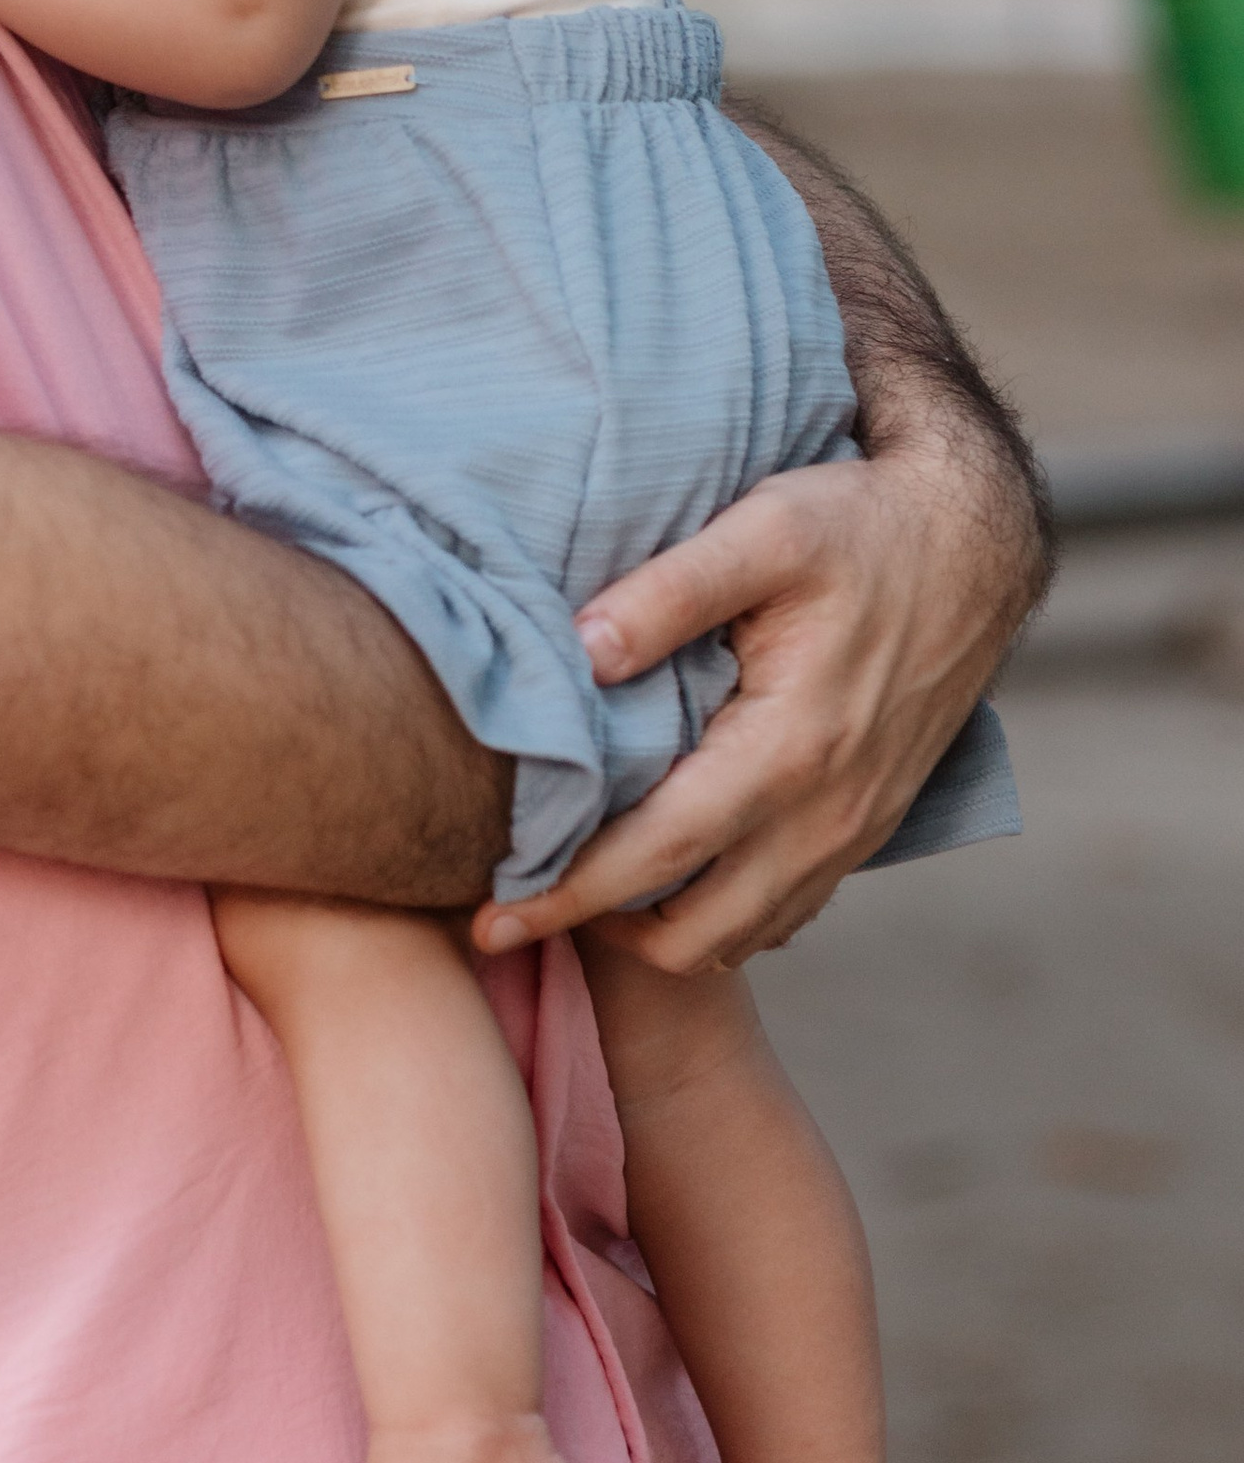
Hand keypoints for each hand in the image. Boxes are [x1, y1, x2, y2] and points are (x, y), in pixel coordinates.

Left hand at [473, 410, 1039, 973]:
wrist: (974, 543)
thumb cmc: (861, 526)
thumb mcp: (764, 530)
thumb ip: (667, 591)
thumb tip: (575, 651)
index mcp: (790, 749)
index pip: (656, 856)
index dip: (565, 895)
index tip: (488, 917)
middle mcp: (826, 814)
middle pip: (692, 932)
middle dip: (592, 933)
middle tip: (507, 912)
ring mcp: (852, 832)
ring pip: (737, 936)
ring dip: (655, 931)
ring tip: (577, 889)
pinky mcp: (864, 828)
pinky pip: (780, 911)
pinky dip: (714, 915)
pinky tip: (660, 873)